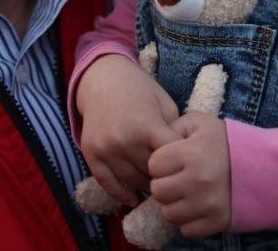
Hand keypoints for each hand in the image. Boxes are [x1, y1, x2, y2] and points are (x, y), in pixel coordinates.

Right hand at [75, 54, 180, 206]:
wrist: (102, 78)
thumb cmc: (140, 89)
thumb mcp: (165, 104)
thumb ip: (174, 131)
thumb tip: (184, 159)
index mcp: (147, 126)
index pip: (171, 159)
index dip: (182, 164)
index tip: (187, 166)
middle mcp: (125, 140)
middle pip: (152, 174)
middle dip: (165, 176)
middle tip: (173, 178)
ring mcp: (106, 148)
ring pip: (132, 181)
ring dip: (146, 185)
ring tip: (156, 185)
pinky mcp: (91, 153)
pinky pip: (107, 183)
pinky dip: (120, 194)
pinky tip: (132, 198)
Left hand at [148, 112, 231, 238]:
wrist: (266, 167)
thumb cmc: (227, 142)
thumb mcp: (200, 123)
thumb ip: (173, 127)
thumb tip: (154, 142)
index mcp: (192, 153)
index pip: (153, 166)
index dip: (160, 163)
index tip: (171, 162)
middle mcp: (198, 180)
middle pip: (158, 192)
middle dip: (164, 185)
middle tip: (177, 179)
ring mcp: (208, 204)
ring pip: (169, 214)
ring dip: (174, 205)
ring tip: (187, 193)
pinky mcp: (217, 222)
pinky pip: (187, 230)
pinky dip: (189, 221)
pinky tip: (197, 207)